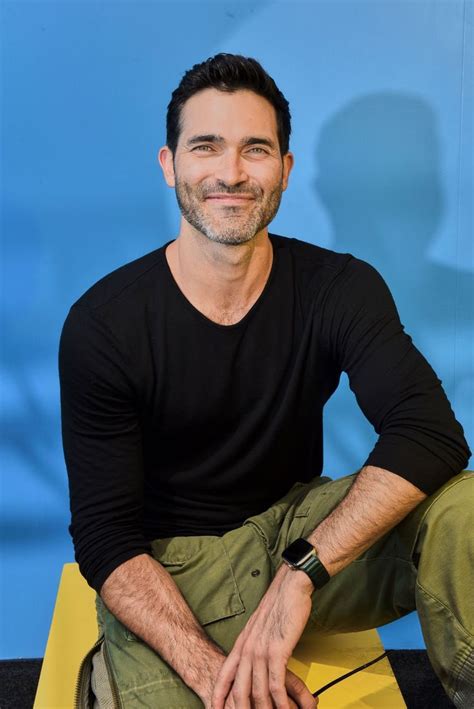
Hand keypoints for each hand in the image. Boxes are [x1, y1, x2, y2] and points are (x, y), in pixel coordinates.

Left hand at [211, 565, 316, 707]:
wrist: (290, 587)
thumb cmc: (279, 604)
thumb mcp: (259, 625)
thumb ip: (254, 642)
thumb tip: (256, 659)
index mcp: (242, 642)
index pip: (224, 675)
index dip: (218, 696)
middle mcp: (248, 648)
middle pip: (239, 690)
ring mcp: (261, 650)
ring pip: (258, 692)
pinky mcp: (278, 651)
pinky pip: (276, 685)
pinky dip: (280, 702)